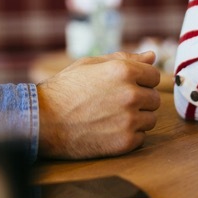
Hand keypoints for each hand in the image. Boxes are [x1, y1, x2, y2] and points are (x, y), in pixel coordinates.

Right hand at [37, 51, 160, 159]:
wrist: (43, 121)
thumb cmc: (64, 90)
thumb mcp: (90, 64)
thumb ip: (125, 59)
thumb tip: (152, 56)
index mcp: (123, 71)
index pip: (154, 75)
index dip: (141, 80)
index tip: (125, 87)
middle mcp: (130, 94)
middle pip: (154, 98)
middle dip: (140, 100)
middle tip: (115, 104)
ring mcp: (129, 119)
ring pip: (151, 119)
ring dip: (137, 119)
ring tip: (111, 117)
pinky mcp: (125, 142)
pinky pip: (141, 138)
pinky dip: (129, 136)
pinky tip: (109, 130)